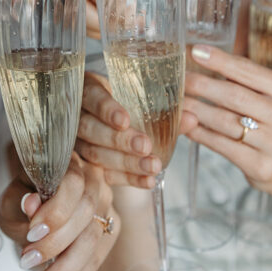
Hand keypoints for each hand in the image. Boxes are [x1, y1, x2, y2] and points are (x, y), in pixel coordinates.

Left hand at [0, 151, 116, 270]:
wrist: (33, 196)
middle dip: (55, 244)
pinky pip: (97, 257)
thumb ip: (20, 201)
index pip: (73, 184)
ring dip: (65, 269)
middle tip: (26, 264)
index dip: (55, 210)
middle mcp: (95, 179)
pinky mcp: (110, 228)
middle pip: (86, 213)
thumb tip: (31, 203)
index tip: (31, 234)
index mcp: (70, 162)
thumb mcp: (12, 195)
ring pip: (93, 238)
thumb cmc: (22, 193)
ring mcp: (106, 204)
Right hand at [76, 72, 195, 187]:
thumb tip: (192, 118)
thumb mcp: (143, 98)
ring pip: (95, 153)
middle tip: (145, 146)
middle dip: (119, 140)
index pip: (92, 97)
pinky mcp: (88, 164)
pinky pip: (104, 174)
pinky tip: (148, 181)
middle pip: (91, 129)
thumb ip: (165, 108)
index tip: (125, 120)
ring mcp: (78, 141)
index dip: (106, 109)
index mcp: (89, 89)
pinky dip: (128, 179)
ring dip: (126, 162)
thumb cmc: (129, 101)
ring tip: (153, 166)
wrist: (113, 119)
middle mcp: (78, 115)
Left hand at [183, 45, 271, 197]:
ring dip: (196, 109)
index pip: (251, 72)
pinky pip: (221, 145)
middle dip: (202, 85)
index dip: (221, 61)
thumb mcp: (271, 97)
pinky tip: (187, 124)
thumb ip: (244, 79)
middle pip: (235, 96)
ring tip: (178, 101)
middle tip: (180, 79)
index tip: (196, 51)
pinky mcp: (261, 166)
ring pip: (225, 121)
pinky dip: (200, 132)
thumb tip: (201, 56)